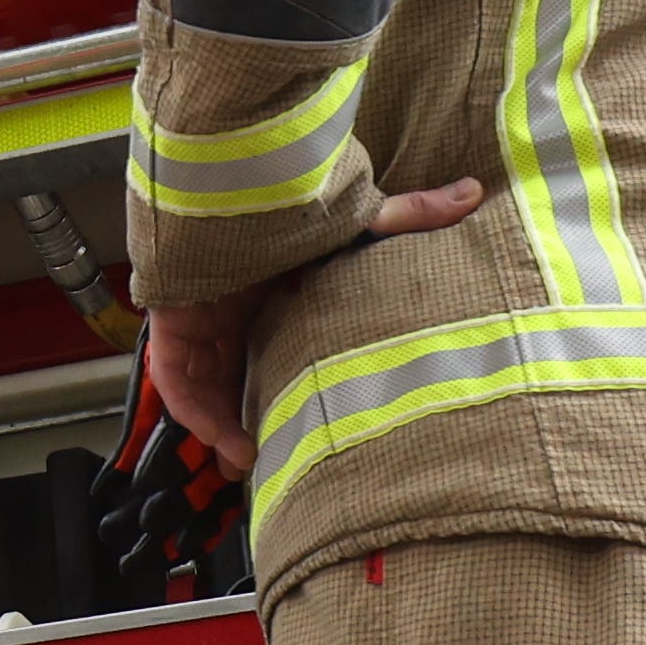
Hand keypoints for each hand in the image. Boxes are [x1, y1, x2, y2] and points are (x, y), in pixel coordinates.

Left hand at [144, 185, 478, 478]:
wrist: (236, 178)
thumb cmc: (293, 197)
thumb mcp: (361, 217)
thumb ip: (412, 214)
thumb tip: (473, 195)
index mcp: (270, 283)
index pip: (273, 339)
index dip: (286, 382)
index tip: (309, 421)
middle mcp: (232, 303)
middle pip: (235, 369)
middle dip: (249, 415)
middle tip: (274, 460)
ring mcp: (199, 314)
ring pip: (206, 383)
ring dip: (224, 427)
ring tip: (253, 466)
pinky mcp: (172, 320)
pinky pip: (178, 380)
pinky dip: (201, 415)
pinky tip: (232, 446)